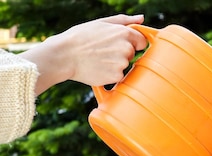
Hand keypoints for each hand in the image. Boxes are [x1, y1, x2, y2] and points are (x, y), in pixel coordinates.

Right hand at [20, 15, 147, 93]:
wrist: (64, 55)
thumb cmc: (81, 37)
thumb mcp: (101, 23)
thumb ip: (124, 21)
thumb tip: (141, 18)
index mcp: (124, 33)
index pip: (142, 41)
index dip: (132, 43)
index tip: (120, 44)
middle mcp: (126, 48)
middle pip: (132, 54)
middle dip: (121, 53)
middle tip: (103, 51)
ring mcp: (122, 63)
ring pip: (125, 65)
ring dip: (115, 64)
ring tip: (98, 59)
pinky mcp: (117, 76)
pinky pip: (119, 76)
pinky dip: (110, 74)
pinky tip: (98, 68)